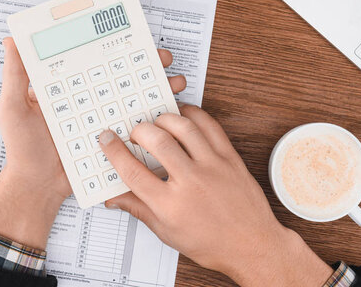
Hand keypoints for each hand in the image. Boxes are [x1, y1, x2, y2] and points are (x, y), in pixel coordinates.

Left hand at [0, 37, 185, 248]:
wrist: (37, 187)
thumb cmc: (22, 148)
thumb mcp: (13, 108)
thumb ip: (16, 76)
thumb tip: (11, 41)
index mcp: (67, 86)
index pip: (95, 60)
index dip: (115, 47)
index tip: (133, 36)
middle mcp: (89, 99)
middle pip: (121, 75)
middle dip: (146, 63)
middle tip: (162, 58)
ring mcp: (103, 119)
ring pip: (134, 97)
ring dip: (157, 87)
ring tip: (174, 82)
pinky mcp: (113, 138)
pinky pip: (135, 125)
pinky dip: (154, 118)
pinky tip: (168, 112)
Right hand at [99, 106, 332, 286]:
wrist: (253, 245)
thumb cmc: (213, 243)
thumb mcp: (168, 233)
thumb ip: (139, 209)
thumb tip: (114, 197)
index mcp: (170, 206)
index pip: (133, 171)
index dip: (114, 151)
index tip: (106, 139)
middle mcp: (191, 182)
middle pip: (156, 141)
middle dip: (138, 130)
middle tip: (135, 132)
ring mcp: (213, 167)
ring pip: (183, 127)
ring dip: (164, 119)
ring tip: (158, 123)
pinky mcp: (230, 158)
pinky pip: (210, 126)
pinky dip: (194, 115)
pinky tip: (184, 116)